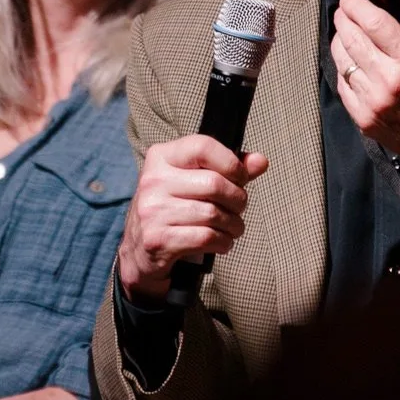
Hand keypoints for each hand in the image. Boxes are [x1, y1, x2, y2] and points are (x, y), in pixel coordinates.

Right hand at [117, 134, 269, 301]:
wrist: (138, 252)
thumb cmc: (172, 210)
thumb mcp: (192, 182)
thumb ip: (227, 170)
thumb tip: (260, 161)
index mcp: (161, 157)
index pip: (203, 146)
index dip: (231, 163)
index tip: (241, 178)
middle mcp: (153, 180)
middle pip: (214, 183)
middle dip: (237, 199)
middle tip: (239, 208)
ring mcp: (152, 211)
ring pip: (213, 213)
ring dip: (233, 224)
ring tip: (233, 228)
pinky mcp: (157, 239)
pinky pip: (206, 237)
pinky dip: (222, 242)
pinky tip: (221, 242)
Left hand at [329, 0, 399, 191]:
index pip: (373, 23)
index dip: (355, 6)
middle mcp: (390, 81)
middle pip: (351, 39)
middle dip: (343, 19)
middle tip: (343, 11)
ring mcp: (374, 103)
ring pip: (342, 61)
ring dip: (339, 41)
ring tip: (344, 31)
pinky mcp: (364, 120)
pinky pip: (342, 86)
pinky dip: (342, 68)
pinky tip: (349, 60)